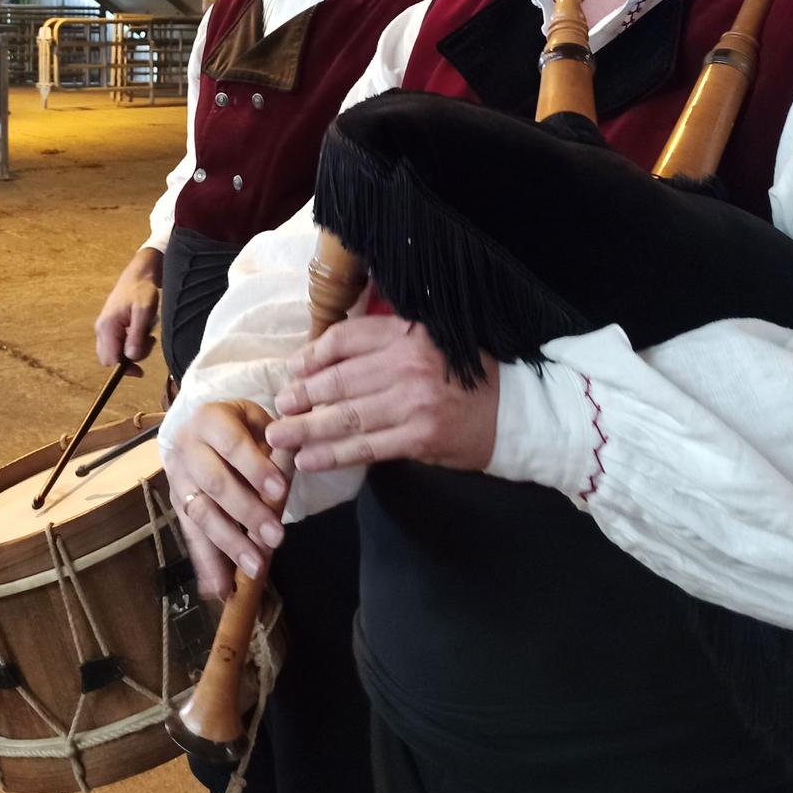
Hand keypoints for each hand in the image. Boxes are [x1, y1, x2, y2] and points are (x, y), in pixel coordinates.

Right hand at [94, 248, 161, 371]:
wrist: (139, 275)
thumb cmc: (142, 291)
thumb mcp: (143, 312)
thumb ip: (136, 335)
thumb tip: (130, 358)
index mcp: (107, 327)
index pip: (109, 360)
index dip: (124, 367)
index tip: (141, 368)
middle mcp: (101, 330)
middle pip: (111, 358)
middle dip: (130, 358)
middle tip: (147, 344)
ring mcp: (104, 328)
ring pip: (116, 352)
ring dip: (133, 349)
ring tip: (147, 334)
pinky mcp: (110, 327)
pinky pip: (118, 344)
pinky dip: (131, 343)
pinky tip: (142, 331)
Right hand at [168, 400, 285, 597]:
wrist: (200, 429)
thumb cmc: (240, 426)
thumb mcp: (258, 421)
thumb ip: (277, 440)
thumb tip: (299, 450)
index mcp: (209, 420)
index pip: (232, 444)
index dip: (255, 468)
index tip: (281, 491)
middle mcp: (187, 449)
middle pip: (215, 484)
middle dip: (247, 513)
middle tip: (277, 538)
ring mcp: (178, 480)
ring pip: (201, 514)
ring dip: (229, 544)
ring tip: (256, 568)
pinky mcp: (178, 507)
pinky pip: (191, 537)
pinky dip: (206, 565)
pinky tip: (219, 590)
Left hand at [265, 315, 498, 474]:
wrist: (513, 411)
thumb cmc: (462, 378)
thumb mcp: (426, 344)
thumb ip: (382, 347)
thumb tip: (321, 364)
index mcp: (407, 333)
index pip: (346, 339)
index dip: (312, 355)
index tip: (293, 370)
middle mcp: (408, 363)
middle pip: (339, 380)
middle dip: (302, 395)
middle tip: (279, 406)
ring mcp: (414, 401)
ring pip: (348, 416)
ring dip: (307, 428)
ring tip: (280, 437)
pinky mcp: (420, 437)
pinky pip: (367, 447)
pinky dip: (334, 455)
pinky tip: (309, 460)